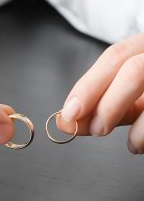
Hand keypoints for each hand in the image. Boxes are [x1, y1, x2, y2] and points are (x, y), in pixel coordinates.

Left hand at [59, 33, 143, 153]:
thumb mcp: (127, 95)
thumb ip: (98, 104)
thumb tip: (65, 121)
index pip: (116, 56)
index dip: (88, 87)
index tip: (69, 113)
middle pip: (135, 70)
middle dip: (109, 105)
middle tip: (98, 129)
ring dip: (137, 129)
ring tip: (132, 144)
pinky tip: (143, 144)